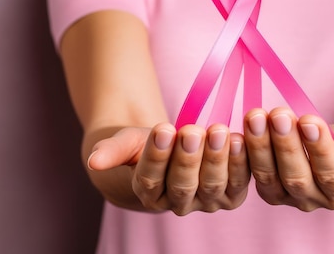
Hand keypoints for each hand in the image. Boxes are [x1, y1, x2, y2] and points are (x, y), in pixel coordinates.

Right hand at [87, 123, 250, 214]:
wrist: (170, 150)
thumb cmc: (143, 145)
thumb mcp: (126, 141)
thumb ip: (111, 151)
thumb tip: (92, 161)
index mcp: (147, 193)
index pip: (149, 179)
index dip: (156, 156)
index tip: (161, 129)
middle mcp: (177, 204)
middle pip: (182, 186)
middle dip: (187, 158)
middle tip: (191, 131)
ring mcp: (205, 202)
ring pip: (211, 185)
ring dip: (217, 159)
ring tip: (218, 132)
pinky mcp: (230, 194)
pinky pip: (238, 182)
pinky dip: (240, 163)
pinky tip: (241, 139)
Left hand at [243, 108, 333, 210]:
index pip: (330, 172)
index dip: (319, 148)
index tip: (310, 120)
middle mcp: (312, 199)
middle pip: (295, 176)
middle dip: (284, 144)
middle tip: (277, 114)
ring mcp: (285, 196)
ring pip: (268, 176)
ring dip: (259, 145)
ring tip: (256, 116)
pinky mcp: (264, 186)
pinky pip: (249, 174)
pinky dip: (241, 154)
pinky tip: (235, 130)